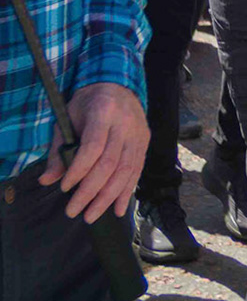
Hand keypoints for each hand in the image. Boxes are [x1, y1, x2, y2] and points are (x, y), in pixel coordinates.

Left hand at [41, 83, 145, 221]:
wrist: (117, 85)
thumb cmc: (87, 103)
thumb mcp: (67, 120)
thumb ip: (58, 150)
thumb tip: (47, 180)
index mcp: (104, 112)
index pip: (93, 147)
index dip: (79, 170)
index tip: (63, 187)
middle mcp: (125, 123)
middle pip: (110, 163)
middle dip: (91, 192)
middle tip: (73, 211)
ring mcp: (138, 133)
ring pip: (126, 170)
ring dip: (108, 197)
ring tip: (91, 216)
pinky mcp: (145, 141)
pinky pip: (138, 170)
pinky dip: (127, 192)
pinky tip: (117, 210)